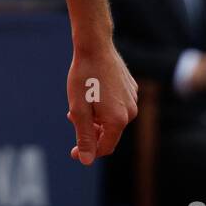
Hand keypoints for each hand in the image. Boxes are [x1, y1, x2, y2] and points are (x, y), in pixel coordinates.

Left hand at [66, 41, 137, 164]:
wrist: (95, 45)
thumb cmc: (84, 76)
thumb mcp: (79, 109)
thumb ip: (84, 136)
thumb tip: (86, 160)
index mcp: (118, 120)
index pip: (105, 147)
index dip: (88, 151)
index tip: (73, 151)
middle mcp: (131, 112)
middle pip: (110, 133)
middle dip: (91, 131)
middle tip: (72, 119)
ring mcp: (133, 99)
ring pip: (113, 119)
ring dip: (97, 118)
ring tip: (80, 104)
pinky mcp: (131, 88)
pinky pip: (118, 105)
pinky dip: (104, 105)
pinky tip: (92, 93)